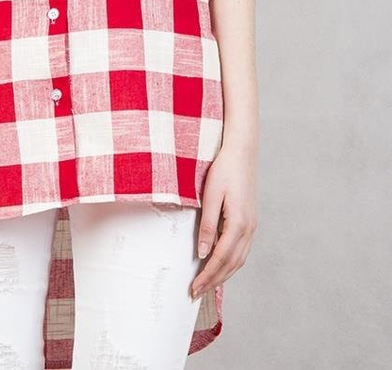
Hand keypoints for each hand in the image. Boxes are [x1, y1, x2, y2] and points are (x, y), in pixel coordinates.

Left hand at [190, 142, 257, 299]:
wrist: (242, 153)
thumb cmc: (224, 170)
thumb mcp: (211, 195)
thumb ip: (207, 225)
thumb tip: (203, 253)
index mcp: (239, 223)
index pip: (220, 258)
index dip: (207, 275)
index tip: (194, 287)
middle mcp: (249, 228)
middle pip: (232, 264)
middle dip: (214, 280)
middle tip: (197, 292)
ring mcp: (252, 226)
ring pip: (239, 259)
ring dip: (223, 274)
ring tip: (207, 284)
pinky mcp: (250, 221)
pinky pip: (242, 250)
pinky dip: (231, 262)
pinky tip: (220, 264)